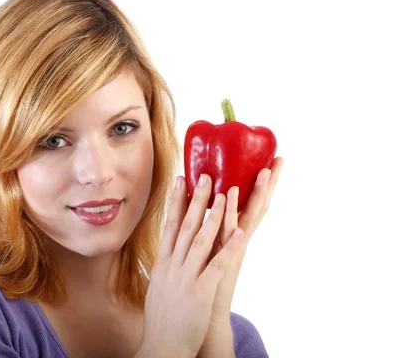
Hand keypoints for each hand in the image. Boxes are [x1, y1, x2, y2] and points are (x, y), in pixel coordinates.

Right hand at [137, 173, 243, 357]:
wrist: (162, 348)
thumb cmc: (162, 320)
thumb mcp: (159, 286)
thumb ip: (166, 266)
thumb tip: (168, 253)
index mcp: (163, 263)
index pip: (170, 225)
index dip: (176, 202)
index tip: (181, 179)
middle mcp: (173, 265)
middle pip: (186, 226)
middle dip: (196, 198)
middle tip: (205, 174)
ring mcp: (186, 277)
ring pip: (201, 239)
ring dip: (214, 215)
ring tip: (225, 192)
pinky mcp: (201, 292)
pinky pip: (217, 265)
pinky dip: (229, 247)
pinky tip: (240, 232)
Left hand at [198, 157, 283, 356]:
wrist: (205, 319)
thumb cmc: (203, 285)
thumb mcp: (207, 251)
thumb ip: (208, 232)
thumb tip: (199, 210)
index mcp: (233, 236)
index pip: (250, 204)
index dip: (260, 184)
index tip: (271, 160)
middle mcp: (237, 241)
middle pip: (256, 206)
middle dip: (268, 184)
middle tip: (280, 159)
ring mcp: (232, 250)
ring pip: (245, 216)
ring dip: (254, 194)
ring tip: (264, 170)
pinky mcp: (224, 259)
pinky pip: (227, 232)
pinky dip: (229, 213)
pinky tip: (229, 195)